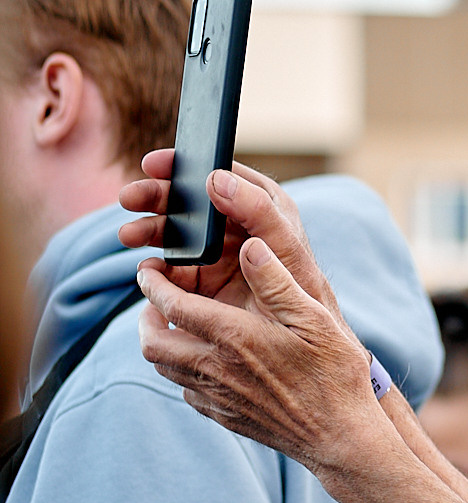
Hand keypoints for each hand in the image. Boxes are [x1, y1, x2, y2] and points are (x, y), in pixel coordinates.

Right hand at [118, 150, 341, 319]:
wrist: (303, 341)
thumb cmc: (303, 288)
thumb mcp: (285, 245)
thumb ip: (258, 211)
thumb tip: (217, 179)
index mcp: (264, 206)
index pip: (223, 175)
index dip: (188, 164)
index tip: (155, 162)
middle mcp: (237, 226)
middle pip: (190, 201)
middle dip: (157, 197)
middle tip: (130, 197)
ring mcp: (216, 253)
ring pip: (174, 232)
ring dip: (148, 230)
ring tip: (129, 235)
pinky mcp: (202, 281)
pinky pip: (170, 269)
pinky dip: (154, 269)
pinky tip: (146, 271)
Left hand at [133, 225, 392, 473]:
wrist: (339, 436)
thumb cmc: (334, 374)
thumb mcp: (315, 318)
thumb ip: (277, 281)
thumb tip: (249, 246)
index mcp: (235, 338)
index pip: (173, 306)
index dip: (153, 284)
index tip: (148, 270)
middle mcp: (216, 368)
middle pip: (152, 343)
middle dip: (145, 317)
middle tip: (155, 302)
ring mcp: (218, 396)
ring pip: (165, 368)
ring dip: (161, 344)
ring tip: (175, 327)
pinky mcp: (225, 416)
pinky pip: (188, 391)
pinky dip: (184, 371)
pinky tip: (205, 363)